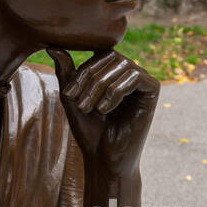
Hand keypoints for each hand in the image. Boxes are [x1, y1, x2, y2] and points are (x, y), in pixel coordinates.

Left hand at [47, 47, 158, 174]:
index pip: (97, 54)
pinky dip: (115, 92)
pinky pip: (134, 77)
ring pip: (121, 65)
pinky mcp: (153, 90)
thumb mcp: (72, 98)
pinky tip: (104, 110)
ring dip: (99, 87)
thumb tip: (53, 47)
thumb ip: (66, 73)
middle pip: (109, 56)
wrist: (105, 159)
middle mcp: (129, 72)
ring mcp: (142, 80)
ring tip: (88, 109)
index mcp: (113, 71)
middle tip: (77, 102)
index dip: (81, 70)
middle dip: (89, 78)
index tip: (68, 94)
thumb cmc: (90, 131)